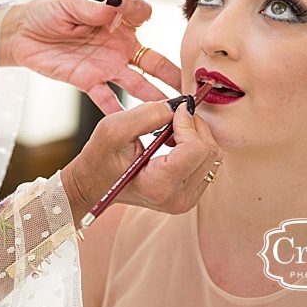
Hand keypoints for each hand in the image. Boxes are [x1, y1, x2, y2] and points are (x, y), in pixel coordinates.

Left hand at [0, 0, 179, 113]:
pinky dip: (117, 112)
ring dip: (153, 97)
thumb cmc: (46, 13)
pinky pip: (106, 99)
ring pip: (136, 83)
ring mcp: (105, 65)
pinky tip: (131, 125)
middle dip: (171, 73)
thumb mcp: (68, 5)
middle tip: (189, 86)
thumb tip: (113, 4)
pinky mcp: (88, 81)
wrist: (21, 35)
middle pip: (152, 60)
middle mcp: (118, 45)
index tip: (134, 12)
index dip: (140, 11)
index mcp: (116, 20)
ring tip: (170, 112)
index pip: (141, 14)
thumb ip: (93, 8)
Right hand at [61, 100, 221, 225]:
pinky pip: (207, 163)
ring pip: (212, 156)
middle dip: (193, 127)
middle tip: (172, 116)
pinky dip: (194, 146)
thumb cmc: (99, 158)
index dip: (188, 123)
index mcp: (159, 186)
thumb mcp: (113, 129)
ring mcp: (187, 200)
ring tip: (169, 132)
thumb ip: (147, 114)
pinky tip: (173, 144)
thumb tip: (179, 107)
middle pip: (209, 152)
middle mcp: (178, 198)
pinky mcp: (191, 195)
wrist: (94, 185)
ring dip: (194, 136)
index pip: (195, 149)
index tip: (173, 111)